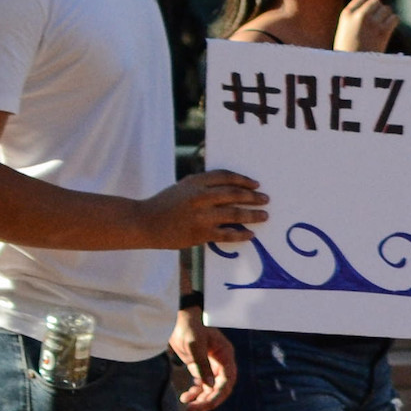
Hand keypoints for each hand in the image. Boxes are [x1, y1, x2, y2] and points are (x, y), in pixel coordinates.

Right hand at [135, 171, 267, 248]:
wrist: (144, 223)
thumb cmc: (165, 204)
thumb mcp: (183, 187)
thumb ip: (203, 184)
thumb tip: (230, 184)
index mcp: (195, 182)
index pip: (226, 176)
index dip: (244, 180)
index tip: (255, 184)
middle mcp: (200, 196)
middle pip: (235, 194)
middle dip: (254, 197)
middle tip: (265, 199)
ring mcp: (201, 215)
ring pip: (235, 213)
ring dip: (253, 214)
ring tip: (264, 215)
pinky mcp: (200, 233)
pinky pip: (228, 234)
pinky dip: (242, 234)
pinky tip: (251, 234)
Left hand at [170, 311, 234, 410]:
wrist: (177, 318)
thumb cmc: (189, 326)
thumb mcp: (194, 344)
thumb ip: (202, 364)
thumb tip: (210, 386)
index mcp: (225, 355)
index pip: (228, 379)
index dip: (220, 392)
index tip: (207, 402)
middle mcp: (221, 363)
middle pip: (221, 387)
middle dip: (209, 400)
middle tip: (195, 409)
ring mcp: (211, 366)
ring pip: (211, 389)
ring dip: (202, 399)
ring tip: (189, 407)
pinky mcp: (200, 368)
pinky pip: (201, 386)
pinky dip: (195, 394)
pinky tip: (185, 398)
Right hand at [335, 0, 398, 53]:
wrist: (352, 67)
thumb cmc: (348, 51)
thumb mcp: (344, 30)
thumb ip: (355, 18)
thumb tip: (373, 6)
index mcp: (346, 14)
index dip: (370, 3)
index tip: (372, 12)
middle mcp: (359, 16)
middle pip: (376, 1)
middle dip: (379, 9)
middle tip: (378, 21)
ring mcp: (372, 23)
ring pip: (386, 9)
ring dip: (387, 16)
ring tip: (382, 26)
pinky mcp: (383, 32)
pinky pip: (394, 18)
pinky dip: (394, 22)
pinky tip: (389, 29)